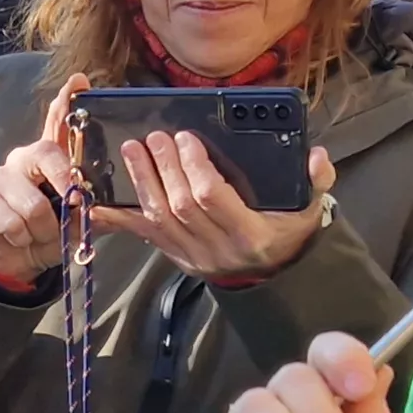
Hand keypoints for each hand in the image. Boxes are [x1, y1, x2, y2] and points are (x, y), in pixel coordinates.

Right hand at [0, 74, 94, 288]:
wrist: (14, 260)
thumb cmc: (49, 234)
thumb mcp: (79, 222)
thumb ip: (97, 210)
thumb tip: (119, 205)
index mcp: (49, 159)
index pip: (58, 121)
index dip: (67, 100)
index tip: (80, 81)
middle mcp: (24, 158)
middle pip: (47, 154)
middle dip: (65, 185)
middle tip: (73, 209)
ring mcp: (0, 177)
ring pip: (33, 204)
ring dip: (44, 230)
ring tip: (40, 234)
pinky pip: (13, 222)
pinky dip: (23, 239)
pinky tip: (19, 238)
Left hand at [96, 138, 339, 282]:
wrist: (274, 276)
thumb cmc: (288, 233)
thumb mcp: (310, 210)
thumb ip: (316, 181)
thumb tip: (316, 156)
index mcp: (251, 234)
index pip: (212, 198)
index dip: (194, 167)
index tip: (185, 138)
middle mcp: (218, 248)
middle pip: (179, 204)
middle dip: (163, 167)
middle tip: (154, 137)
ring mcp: (193, 255)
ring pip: (158, 218)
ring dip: (141, 181)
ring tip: (131, 149)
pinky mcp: (175, 256)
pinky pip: (143, 236)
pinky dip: (119, 218)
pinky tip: (96, 201)